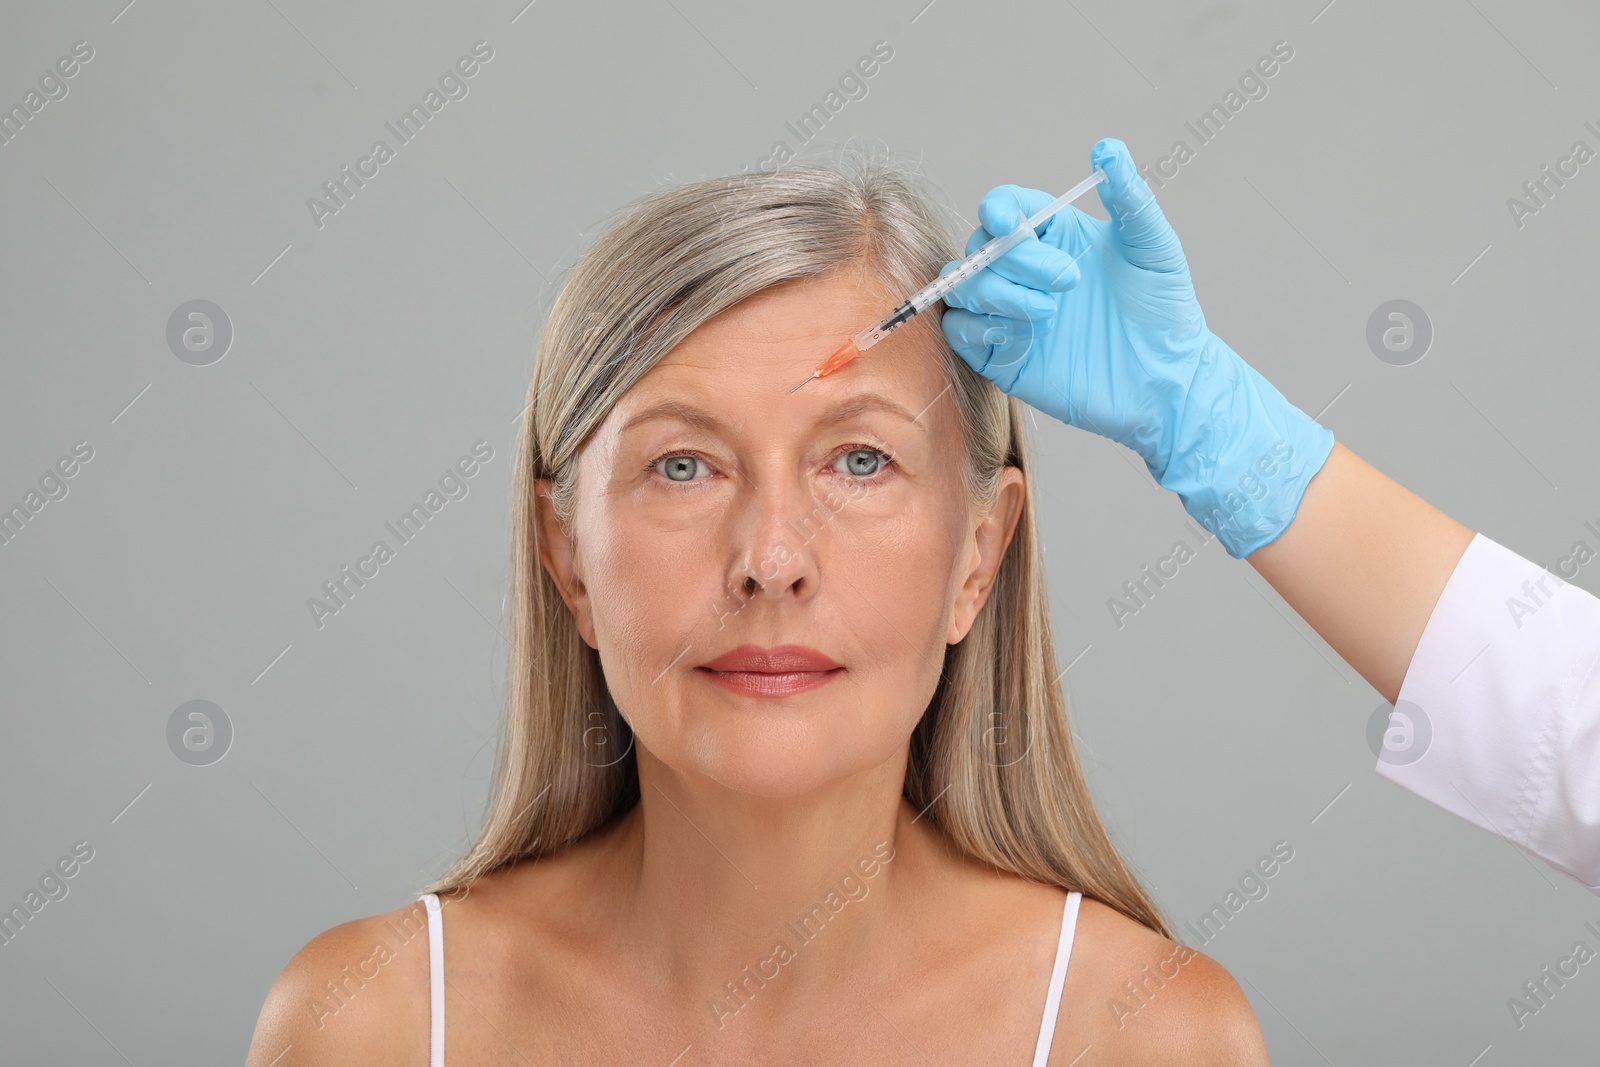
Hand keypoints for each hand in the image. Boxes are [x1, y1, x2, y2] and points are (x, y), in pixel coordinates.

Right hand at [938, 137, 1334, 557]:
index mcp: (1055, 237)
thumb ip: (1129, 199)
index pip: (1007, 208)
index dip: (998, 209)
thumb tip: (1109, 147)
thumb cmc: (1165, 313)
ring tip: (1047, 312)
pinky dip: (980, 327)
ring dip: (996, 293)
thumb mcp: (1153, 248)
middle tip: (1068, 281)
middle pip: (980, 247)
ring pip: (963, 287)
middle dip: (1014, 259)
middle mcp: (1026, 272)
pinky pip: (959, 331)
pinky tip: (1022, 335)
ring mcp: (1009, 314)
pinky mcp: (1000, 355)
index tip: (1009, 222)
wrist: (1166, 382)